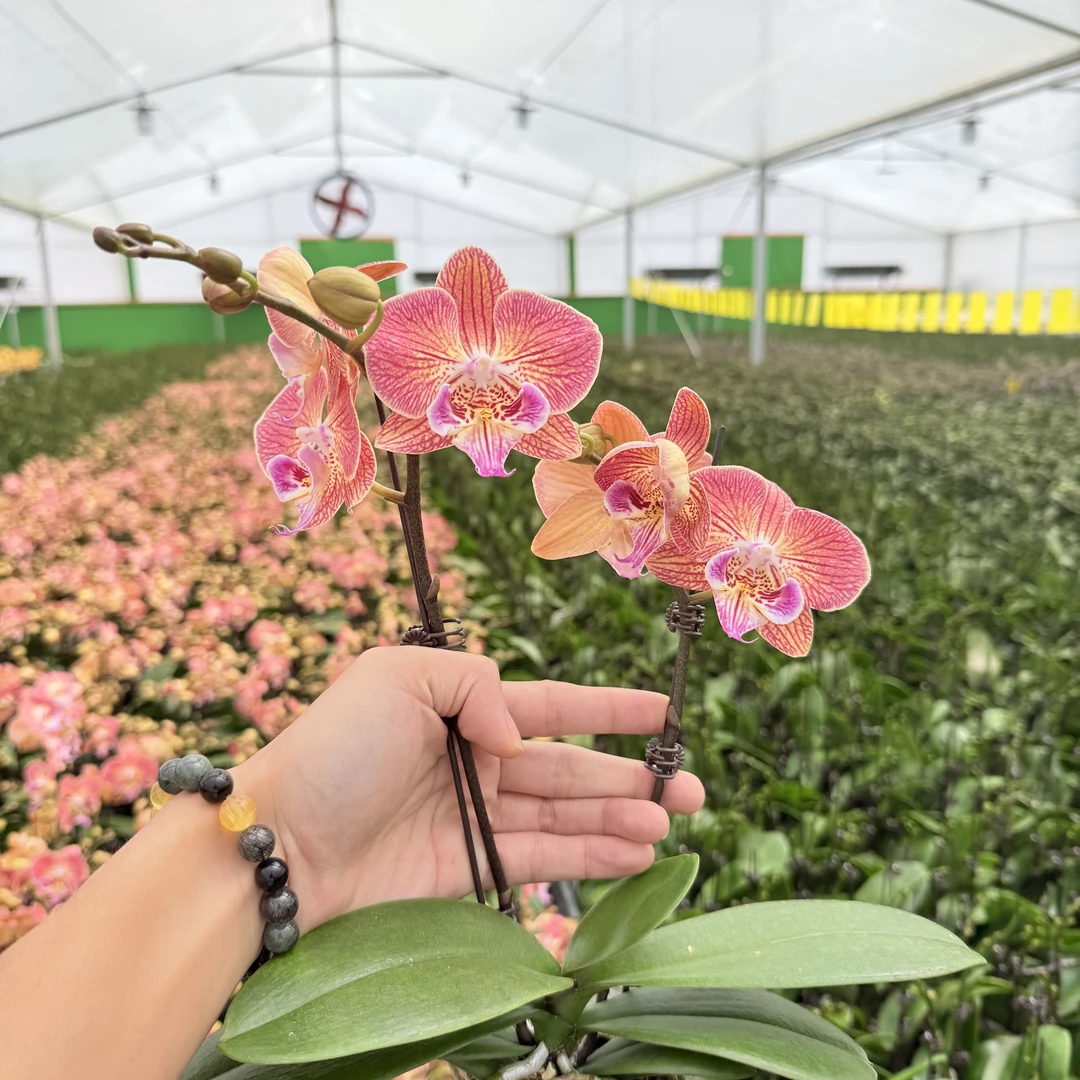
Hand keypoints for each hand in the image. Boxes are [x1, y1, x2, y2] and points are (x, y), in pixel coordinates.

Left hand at [238, 647, 704, 930]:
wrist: (283, 841)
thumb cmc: (335, 748)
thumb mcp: (397, 676)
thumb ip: (475, 684)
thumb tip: (517, 737)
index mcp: (462, 709)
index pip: (551, 707)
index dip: (608, 710)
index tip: (662, 712)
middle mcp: (475, 762)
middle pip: (569, 769)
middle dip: (631, 777)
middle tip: (693, 791)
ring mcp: (474, 818)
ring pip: (564, 817)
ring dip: (620, 821)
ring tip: (670, 824)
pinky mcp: (466, 869)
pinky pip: (539, 859)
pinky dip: (588, 858)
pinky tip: (634, 856)